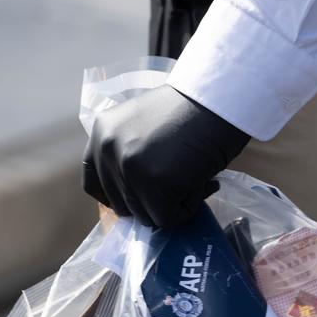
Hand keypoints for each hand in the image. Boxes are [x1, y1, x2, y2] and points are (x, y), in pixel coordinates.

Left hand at [82, 85, 249, 227]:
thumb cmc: (194, 110)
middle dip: (152, 202)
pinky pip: (167, 219)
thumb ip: (130, 155)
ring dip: (172, 205)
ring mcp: (128, 167)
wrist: (223, 96)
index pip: (93, 184)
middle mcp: (107, 149)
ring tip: (193, 175)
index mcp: (102, 132)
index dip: (119, 196)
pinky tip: (202, 182)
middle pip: (121, 206)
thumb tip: (134, 199)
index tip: (141, 196)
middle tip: (180, 181)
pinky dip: (188, 209)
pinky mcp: (153, 183)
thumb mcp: (144, 127)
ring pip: (145, 216)